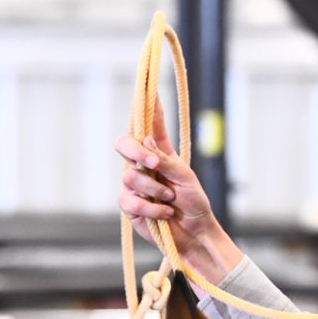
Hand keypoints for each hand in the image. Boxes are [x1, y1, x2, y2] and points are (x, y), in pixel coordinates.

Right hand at [115, 103, 240, 283]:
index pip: (150, 124)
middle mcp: (143, 165)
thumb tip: (146, 143)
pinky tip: (165, 213)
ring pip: (129, 176)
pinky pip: (130, 201)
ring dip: (155, 190)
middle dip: (136, 152)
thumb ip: (166, 161)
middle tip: (154, 163)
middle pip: (123, 144)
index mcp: (160, 153)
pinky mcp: (129, 206)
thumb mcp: (186, 178)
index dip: (147, 105)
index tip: (147, 85)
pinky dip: (152, 208)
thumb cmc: (194, 203)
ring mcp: (134, 185)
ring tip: (171, 200)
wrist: (194, 233)